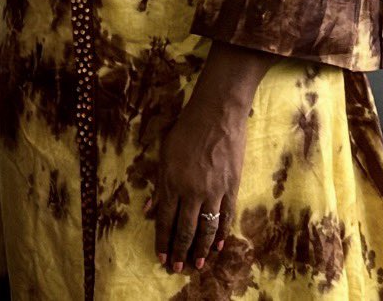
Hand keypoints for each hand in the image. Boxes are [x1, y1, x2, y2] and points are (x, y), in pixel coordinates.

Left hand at [152, 96, 245, 272]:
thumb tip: (151, 210)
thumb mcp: (164, 152)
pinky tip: (218, 246)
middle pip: (185, 228)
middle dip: (180, 250)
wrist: (216, 114)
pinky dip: (222, 234)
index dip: (163, 240)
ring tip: (197, 264)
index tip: (161, 256)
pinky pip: (226, 217)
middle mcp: (191, 190)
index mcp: (171, 181)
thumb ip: (158, 183)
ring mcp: (213, 191)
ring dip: (201, 249)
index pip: (165, 219)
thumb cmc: (185, 129)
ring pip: (207, 228)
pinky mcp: (231, 188)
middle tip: (177, 267)